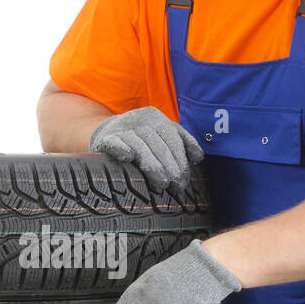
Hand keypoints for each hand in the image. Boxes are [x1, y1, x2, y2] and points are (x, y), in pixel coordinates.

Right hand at [89, 106, 203, 189]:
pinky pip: (115, 143)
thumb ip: (182, 142)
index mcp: (155, 118)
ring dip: (152, 165)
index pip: (172, 139)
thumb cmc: (140, 139)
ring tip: (162, 183)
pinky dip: (121, 148)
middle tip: (176, 185)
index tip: (184, 180)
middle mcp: (139, 121)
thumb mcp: (162, 134)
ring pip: (140, 147)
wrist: (106, 132)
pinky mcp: (106, 139)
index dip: (180, 160)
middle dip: (170, 166)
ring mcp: (122, 129)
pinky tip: (128, 157)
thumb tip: (198, 157)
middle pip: (158, 145)